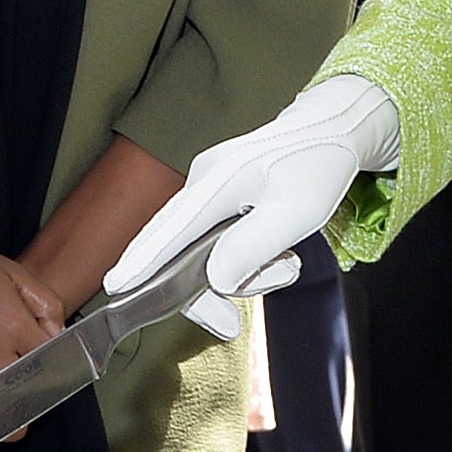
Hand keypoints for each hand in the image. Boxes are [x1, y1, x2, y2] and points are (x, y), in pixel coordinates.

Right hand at [107, 77, 400, 337]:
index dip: (141, 262)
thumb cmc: (318, 163)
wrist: (336, 129)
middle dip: (208, 289)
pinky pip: (219, 242)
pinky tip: (278, 257)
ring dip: (244, 273)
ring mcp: (211, 189)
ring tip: (286, 265)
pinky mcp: (222, 198)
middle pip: (179, 249)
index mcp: (218, 181)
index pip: (169, 229)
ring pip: (205, 252)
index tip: (115, 286)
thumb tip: (214, 278)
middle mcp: (204, 182)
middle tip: (231, 323)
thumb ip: (252, 246)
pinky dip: (246, 260)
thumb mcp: (297, 211)